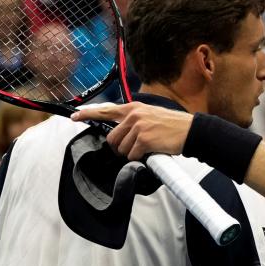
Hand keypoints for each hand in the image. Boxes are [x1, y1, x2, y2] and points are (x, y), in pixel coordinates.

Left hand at [72, 102, 192, 159]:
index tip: (74, 116)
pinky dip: (140, 158)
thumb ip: (133, 120)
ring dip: (132, 154)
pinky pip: (132, 156)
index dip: (87, 114)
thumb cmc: (172, 126)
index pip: (105, 110)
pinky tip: (151, 151)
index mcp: (133, 108)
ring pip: (122, 149)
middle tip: (134, 148)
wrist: (190, 131)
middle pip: (112, 138)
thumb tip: (119, 133)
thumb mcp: (150, 115)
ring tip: (147, 147)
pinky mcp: (144, 139)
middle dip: (120, 148)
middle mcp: (133, 115)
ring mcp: (138, 127)